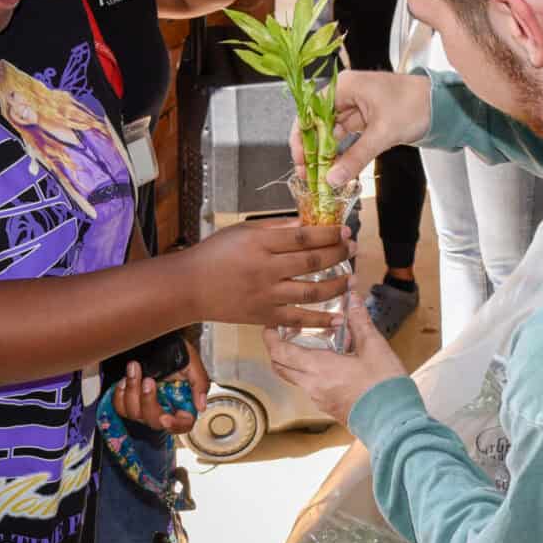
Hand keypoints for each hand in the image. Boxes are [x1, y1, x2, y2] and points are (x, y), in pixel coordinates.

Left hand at [111, 345, 209, 434]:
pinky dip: (120, 394)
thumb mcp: (191, 362)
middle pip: (154, 421)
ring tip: (134, 369)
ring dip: (132, 391)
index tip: (165, 417)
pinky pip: (120, 407)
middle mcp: (164, 407)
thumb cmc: (174, 351)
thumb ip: (200, 383)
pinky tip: (125, 379)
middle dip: (148, 401)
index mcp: (182, 403)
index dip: (174, 425)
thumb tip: (200, 405)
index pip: (182, 424)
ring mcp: (146, 406)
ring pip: (134, 413)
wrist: (156, 341)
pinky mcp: (130, 401)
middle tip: (148, 380)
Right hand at [187, 219, 353, 329]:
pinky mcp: (264, 316)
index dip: (329, 234)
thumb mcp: (242, 231)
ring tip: (351, 279)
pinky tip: (338, 317)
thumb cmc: (214, 254)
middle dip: (338, 255)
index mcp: (260, 244)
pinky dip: (320, 320)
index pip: (304, 237)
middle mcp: (266, 270)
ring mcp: (266, 295)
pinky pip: (298, 319)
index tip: (345, 231)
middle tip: (352, 250)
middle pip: (312, 262)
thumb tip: (306, 223)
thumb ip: (275, 227)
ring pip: (311, 292)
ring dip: (337, 285)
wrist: (190, 287)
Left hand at [263, 293, 407, 424]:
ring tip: (313, 344)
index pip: (280, 352)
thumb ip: (360, 321)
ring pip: (295, 377)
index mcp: (318, 368)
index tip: (270, 325)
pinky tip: (332, 363)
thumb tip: (353, 298)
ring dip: (295, 361)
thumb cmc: (384, 385)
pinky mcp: (329, 408)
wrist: (395, 423)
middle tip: (285, 332)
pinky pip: (310, 387)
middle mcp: (312, 385)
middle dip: (277, 349)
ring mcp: (319, 400)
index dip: (270, 337)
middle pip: (281, 366)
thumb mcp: (374, 347)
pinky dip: (311, 373)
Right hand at [289, 70, 432, 185]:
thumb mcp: (382, 133)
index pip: (310, 111)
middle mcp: (346, 94)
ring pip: (331, 133)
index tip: (301, 160)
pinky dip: (341, 153)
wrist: (442, 105)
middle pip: (318, 123)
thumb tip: (332, 178)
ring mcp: (355, 107)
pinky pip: (346, 138)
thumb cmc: (415, 105)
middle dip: (312, 149)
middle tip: (308, 174)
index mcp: (345, 87)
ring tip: (320, 176)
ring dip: (326, 154)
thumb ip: (355, 157)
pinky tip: (336, 169)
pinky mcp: (365, 120)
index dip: (302, 136)